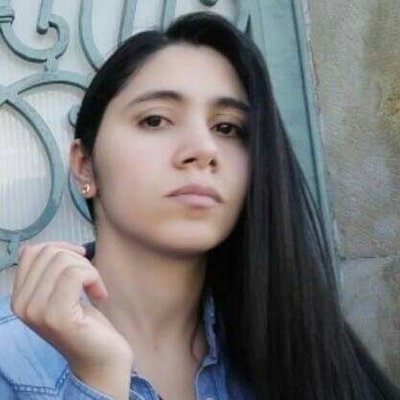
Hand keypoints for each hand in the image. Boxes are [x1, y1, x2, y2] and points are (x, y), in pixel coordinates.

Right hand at [11, 242, 132, 398]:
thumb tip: (52, 246)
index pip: (32, 251)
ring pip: (64, 261)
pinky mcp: (57, 315)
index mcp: (19, 297)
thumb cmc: (85, 322)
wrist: (100, 357)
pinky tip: (100, 294)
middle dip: (78, 259)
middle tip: (91, 279)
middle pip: (49, 253)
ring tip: (95, 288)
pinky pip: (75, 274)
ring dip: (88, 269)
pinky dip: (93, 277)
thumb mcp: (61, 292)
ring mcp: (37, 311)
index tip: (81, 262)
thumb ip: (50, 272)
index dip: (62, 248)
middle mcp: (21, 304)